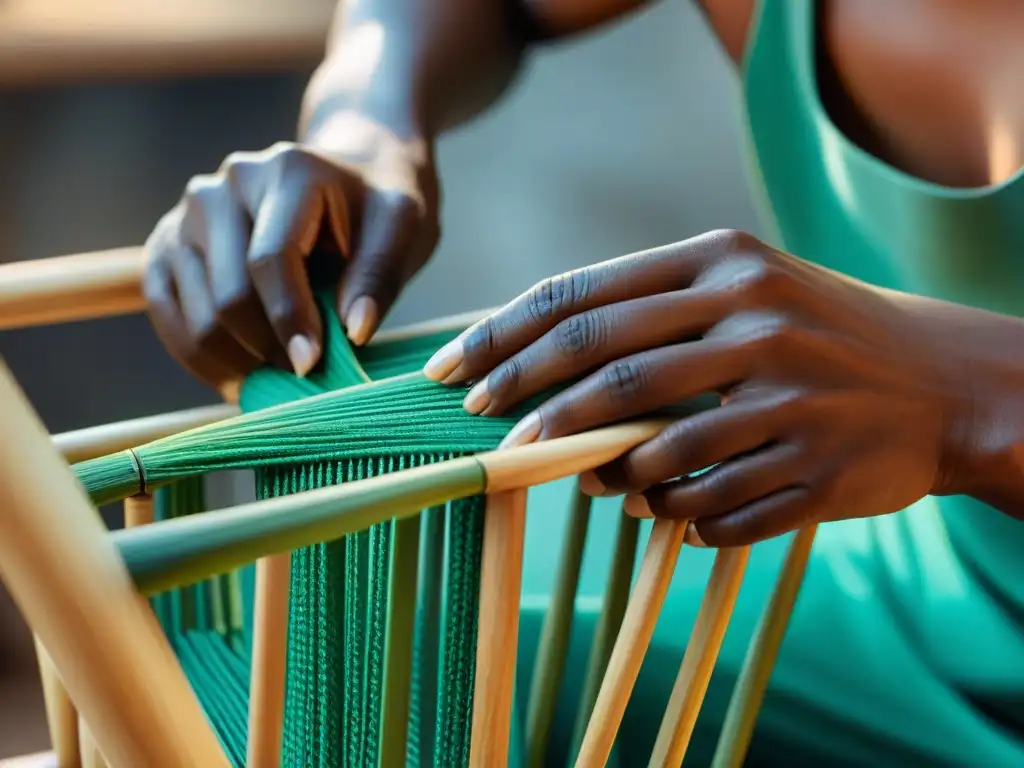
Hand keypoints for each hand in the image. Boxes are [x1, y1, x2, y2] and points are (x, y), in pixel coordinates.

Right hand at [144, 112, 438, 390]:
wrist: (346, 176)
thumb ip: (380, 274)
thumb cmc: (376, 208)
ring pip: (195, 314)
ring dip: (236, 361)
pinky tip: (241, 376)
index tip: (311, 365)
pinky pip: (167, 314)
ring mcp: (187, 216)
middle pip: (228, 294)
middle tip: (303, 377)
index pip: (270, 259)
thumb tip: (354, 333)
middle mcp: (223, 188)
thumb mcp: (401, 226)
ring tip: (278, 380)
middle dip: (266, 348)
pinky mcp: (169, 246)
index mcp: (284, 172)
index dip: (289, 319)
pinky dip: (201, 357)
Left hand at [424, 229, 979, 546]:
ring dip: (608, 475)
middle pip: (608, 367)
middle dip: (530, 403)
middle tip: (487, 430)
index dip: (504, 338)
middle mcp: (758, 320)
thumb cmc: (815, 331)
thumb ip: (647, 312)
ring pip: (656, 453)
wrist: (944, 381)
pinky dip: (673, 516)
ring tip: (594, 481)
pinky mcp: (818, 471)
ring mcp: (792, 400)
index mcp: (725, 262)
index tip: (452, 373)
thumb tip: (534, 360)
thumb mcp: (742, 288)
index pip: (584, 298)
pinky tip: (664, 511)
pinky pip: (712, 509)